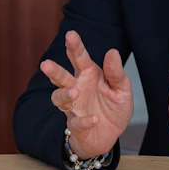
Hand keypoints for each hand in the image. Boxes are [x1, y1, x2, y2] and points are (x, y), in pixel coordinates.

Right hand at [40, 30, 133, 158]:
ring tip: (74, 92)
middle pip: (62, 77)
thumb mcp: (122, 88)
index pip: (80, 58)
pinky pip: (75, 123)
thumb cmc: (114, 106)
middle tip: (46, 64)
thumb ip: (116, 73)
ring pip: (59, 99)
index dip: (75, 46)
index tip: (70, 34)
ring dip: (65, 95)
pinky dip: (84, 121)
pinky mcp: (76, 126)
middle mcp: (77, 88)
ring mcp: (74, 107)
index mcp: (89, 75)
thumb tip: (112, 52)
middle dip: (54, 71)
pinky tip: (94, 119)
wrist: (112, 134)